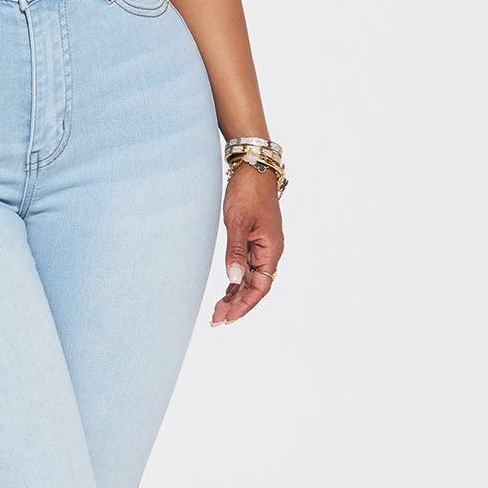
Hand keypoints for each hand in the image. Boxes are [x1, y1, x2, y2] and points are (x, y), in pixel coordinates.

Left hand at [211, 163, 283, 325]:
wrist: (253, 168)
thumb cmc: (248, 192)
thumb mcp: (238, 222)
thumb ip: (235, 252)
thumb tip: (234, 280)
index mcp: (271, 249)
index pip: (261, 286)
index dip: (245, 304)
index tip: (228, 317)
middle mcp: (269, 251)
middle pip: (255, 286)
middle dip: (237, 304)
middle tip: (216, 320)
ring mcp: (261, 246)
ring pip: (250, 278)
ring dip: (235, 295)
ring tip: (218, 311)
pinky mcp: (252, 240)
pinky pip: (246, 267)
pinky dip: (236, 280)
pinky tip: (226, 291)